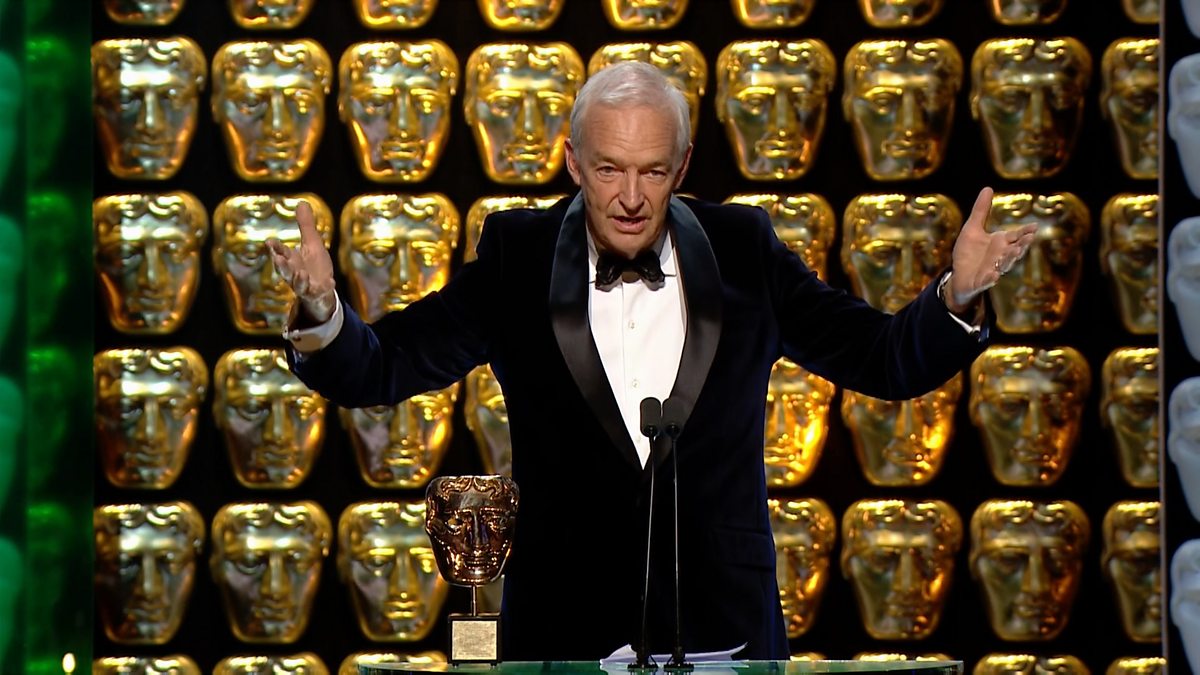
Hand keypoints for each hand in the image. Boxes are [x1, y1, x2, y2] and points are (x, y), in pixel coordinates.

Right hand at [267, 200, 336, 323]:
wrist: (322, 290)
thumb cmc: (314, 265)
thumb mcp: (312, 243)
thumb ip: (306, 225)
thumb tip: (302, 202)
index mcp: (292, 260)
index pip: (281, 253)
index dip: (276, 248)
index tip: (269, 241)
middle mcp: (295, 273)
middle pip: (285, 270)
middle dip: (281, 265)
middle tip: (278, 259)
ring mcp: (306, 286)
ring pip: (298, 285)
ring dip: (299, 280)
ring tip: (302, 274)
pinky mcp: (317, 293)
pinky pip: (320, 292)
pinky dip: (325, 287)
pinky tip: (331, 282)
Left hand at [946, 187, 1036, 312]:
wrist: (958, 277)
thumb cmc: (968, 252)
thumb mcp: (972, 228)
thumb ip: (981, 211)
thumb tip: (988, 188)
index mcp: (1000, 242)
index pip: (1016, 236)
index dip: (1025, 232)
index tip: (1035, 226)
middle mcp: (1000, 256)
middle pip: (1014, 250)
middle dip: (1022, 245)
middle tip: (1028, 239)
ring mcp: (992, 269)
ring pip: (1004, 265)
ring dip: (1010, 259)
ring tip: (1015, 252)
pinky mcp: (981, 282)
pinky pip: (987, 281)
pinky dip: (991, 279)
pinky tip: (993, 276)